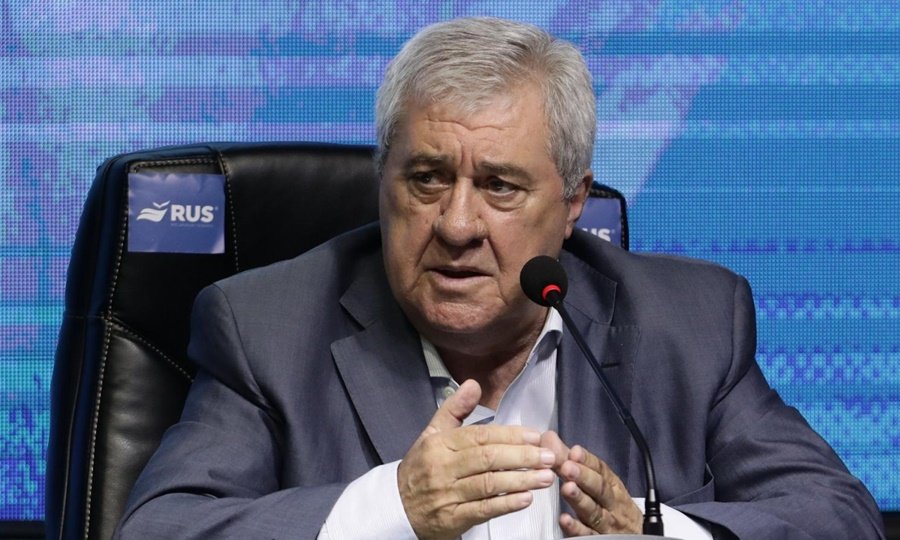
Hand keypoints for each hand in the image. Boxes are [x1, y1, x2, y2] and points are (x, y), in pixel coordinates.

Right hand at [397, 380, 557, 539]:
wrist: (397, 507)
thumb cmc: (421, 467)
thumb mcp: (432, 433)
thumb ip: (455, 409)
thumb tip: (474, 384)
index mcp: (439, 444)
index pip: (480, 436)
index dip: (510, 435)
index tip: (535, 436)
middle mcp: (442, 467)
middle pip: (487, 459)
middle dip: (522, 457)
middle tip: (549, 456)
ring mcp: (447, 494)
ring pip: (489, 484)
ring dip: (521, 480)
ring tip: (545, 477)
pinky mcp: (452, 518)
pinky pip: (483, 510)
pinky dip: (506, 504)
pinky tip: (526, 498)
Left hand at [550, 440, 641, 535]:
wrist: (636, 535)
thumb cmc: (612, 505)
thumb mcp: (599, 481)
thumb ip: (572, 461)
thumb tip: (549, 440)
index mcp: (611, 485)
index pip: (601, 469)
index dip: (587, 460)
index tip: (574, 451)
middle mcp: (611, 503)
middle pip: (599, 488)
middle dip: (584, 476)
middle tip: (567, 466)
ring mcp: (606, 522)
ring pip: (593, 511)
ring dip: (580, 499)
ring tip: (567, 488)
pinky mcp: (598, 538)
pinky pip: (588, 534)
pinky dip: (577, 528)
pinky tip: (565, 520)